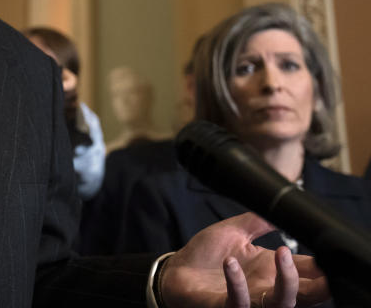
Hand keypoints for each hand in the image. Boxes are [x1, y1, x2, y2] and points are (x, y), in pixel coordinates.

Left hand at [160, 212, 328, 307]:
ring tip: (282, 252)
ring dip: (287, 281)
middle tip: (324, 268)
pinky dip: (237, 282)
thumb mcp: (234, 231)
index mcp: (271, 271)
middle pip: (306, 296)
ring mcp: (248, 301)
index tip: (329, 253)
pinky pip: (239, 302)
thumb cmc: (205, 255)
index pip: (308, 274)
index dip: (323, 268)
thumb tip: (280, 206)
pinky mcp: (226, 306)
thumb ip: (258, 220)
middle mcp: (265, 289)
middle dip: (320, 286)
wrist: (175, 271)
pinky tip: (230, 262)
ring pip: (282, 304)